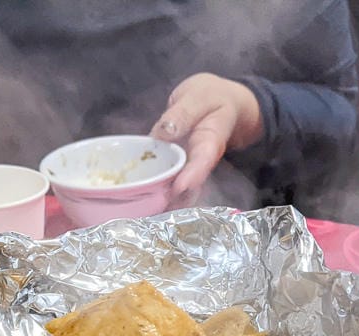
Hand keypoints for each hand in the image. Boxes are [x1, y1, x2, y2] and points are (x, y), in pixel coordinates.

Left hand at [151, 73, 262, 199]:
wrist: (219, 101)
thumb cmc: (212, 97)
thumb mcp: (199, 96)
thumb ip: (183, 113)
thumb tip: (165, 132)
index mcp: (211, 142)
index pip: (203, 161)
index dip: (192, 177)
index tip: (178, 189)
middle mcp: (200, 161)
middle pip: (190, 185)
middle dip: (175, 200)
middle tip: (154, 211)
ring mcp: (188, 166)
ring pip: (178, 190)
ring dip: (164, 202)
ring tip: (144, 214)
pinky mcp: (176, 167)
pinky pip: (166, 181)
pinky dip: (154, 192)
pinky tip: (139, 203)